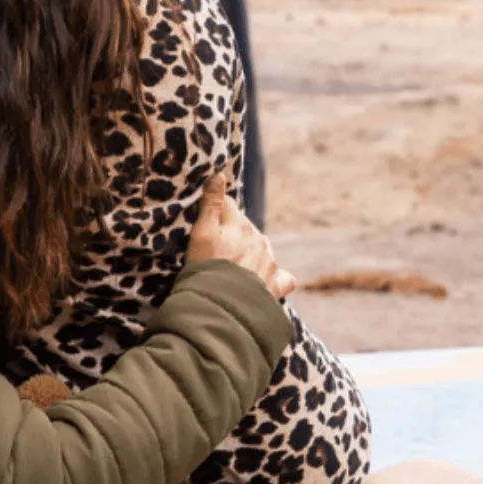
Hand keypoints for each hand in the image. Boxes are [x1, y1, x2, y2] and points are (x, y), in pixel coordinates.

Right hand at [187, 175, 296, 300]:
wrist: (222, 309)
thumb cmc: (205, 270)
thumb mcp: (200, 235)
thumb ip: (211, 204)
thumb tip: (220, 174)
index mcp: (240, 224)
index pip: (228, 208)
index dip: (214, 217)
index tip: (205, 229)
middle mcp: (259, 239)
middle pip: (244, 230)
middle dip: (232, 238)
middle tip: (214, 256)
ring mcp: (269, 262)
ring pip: (260, 251)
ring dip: (249, 257)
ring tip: (231, 272)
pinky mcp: (277, 284)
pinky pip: (282, 277)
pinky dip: (274, 279)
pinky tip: (262, 284)